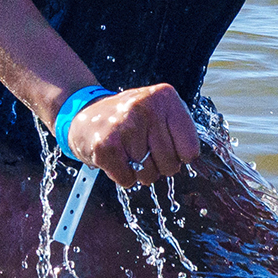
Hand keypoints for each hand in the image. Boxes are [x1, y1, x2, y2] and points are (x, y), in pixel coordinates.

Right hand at [68, 84, 200, 187]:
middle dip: (158, 166)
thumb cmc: (129, 118)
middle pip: (171, 165)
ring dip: (139, 172)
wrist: (82, 113)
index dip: (180, 157)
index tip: (167, 147)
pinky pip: (127, 180)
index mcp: (165, 97)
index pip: (191, 150)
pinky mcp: (105, 146)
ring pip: (149, 175)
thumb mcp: (158, 110)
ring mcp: (125, 126)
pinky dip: (122, 176)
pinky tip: (115, 158)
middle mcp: (146, 107)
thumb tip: (195, 159)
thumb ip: (179, 129)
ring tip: (128, 152)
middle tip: (141, 149)